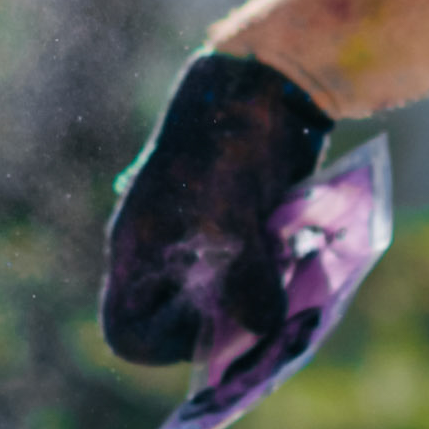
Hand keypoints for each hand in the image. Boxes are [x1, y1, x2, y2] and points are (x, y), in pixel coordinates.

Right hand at [99, 49, 332, 366]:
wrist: (265, 82)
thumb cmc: (227, 144)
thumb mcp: (231, 216)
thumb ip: (243, 281)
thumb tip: (265, 332)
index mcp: (139, 251)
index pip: (127, 333)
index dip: (167, 346)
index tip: (215, 323)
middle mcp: (164, 255)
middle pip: (184, 324)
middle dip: (230, 325)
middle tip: (271, 306)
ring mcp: (203, 244)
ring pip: (227, 304)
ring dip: (263, 300)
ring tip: (288, 268)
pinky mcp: (242, 232)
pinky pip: (256, 277)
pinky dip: (279, 276)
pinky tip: (301, 252)